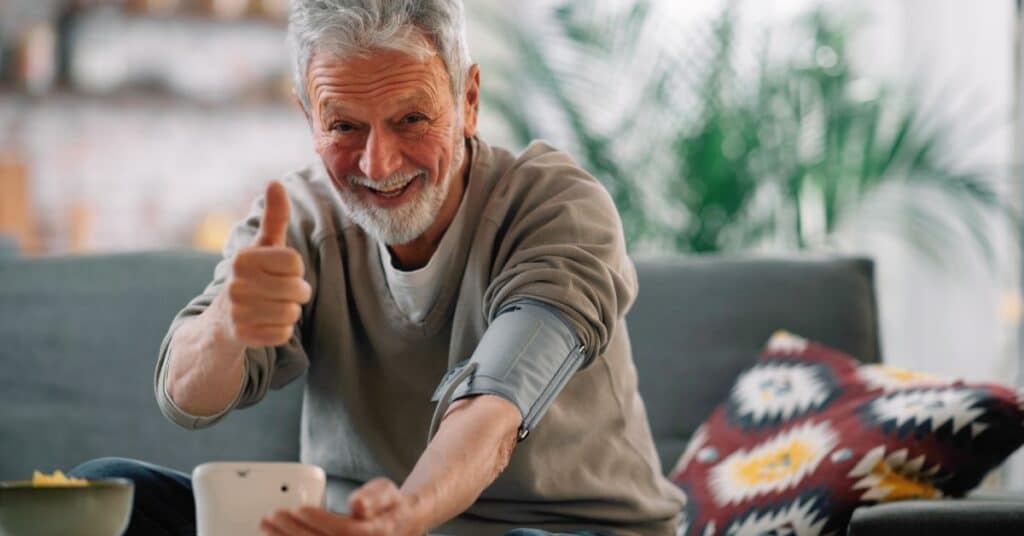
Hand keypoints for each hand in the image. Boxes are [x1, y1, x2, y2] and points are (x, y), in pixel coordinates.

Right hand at [223, 181, 311, 347]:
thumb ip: (274, 217)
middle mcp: (235, 283)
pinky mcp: (240, 336)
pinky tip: (263, 325)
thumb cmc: (251, 277)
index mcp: (243, 258)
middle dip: (296, 294)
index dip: (295, 270)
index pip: (296, 263)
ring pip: (292, 314)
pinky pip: (282, 335)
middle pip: (298, 290)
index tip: (279, 272)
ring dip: (289, 313)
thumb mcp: (263, 247)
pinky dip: (279, 332)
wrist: (220, 321)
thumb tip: (276, 182)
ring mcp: (236, 311)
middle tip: (278, 293)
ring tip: (271, 308)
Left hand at [259, 478, 424, 535]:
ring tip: (267, 528)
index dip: (319, 520)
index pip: (344, 530)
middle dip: (292, 531)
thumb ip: (375, 497)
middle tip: (274, 516)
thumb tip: (358, 504)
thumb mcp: (387, 492)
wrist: (399, 524)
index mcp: (375, 533)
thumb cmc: (389, 507)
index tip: (299, 508)